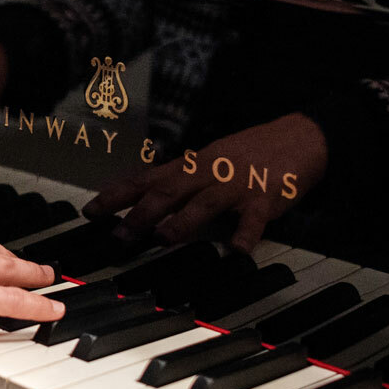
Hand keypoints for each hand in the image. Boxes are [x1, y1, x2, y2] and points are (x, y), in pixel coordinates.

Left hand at [84, 113, 328, 253]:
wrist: (299, 136)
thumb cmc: (246, 154)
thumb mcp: (206, 161)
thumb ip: (176, 181)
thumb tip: (138, 199)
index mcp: (191, 165)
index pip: (145, 180)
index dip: (116, 196)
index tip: (90, 212)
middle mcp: (209, 172)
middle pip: (169, 191)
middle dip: (141, 213)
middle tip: (119, 236)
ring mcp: (237, 185)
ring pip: (205, 202)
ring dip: (183, 221)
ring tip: (164, 238)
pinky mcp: (266, 199)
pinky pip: (254, 220)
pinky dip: (245, 235)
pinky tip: (235, 251)